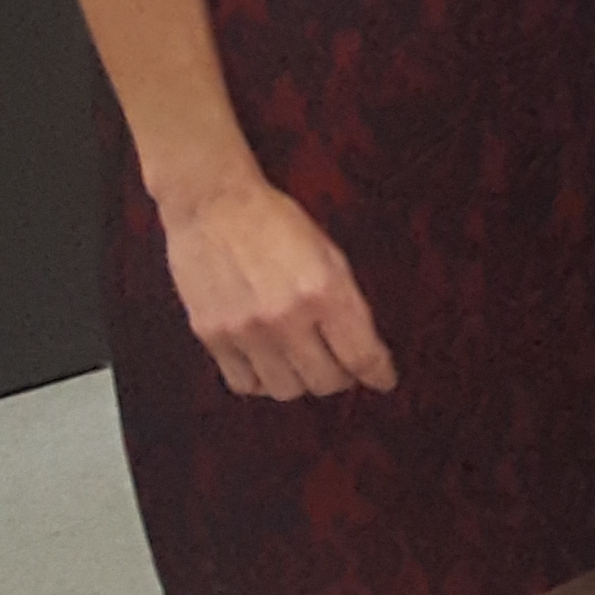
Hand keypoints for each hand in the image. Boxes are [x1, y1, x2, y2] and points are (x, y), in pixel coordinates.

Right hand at [159, 172, 397, 399]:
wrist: (213, 204)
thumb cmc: (275, 222)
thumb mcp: (330, 254)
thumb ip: (347, 303)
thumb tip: (363, 348)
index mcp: (324, 291)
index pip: (361, 356)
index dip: (379, 374)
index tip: (383, 380)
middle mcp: (286, 317)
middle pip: (326, 382)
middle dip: (341, 378)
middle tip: (340, 366)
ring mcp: (245, 330)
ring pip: (286, 391)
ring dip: (301, 383)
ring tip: (302, 364)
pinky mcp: (212, 336)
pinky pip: (243, 384)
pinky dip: (261, 382)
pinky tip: (267, 364)